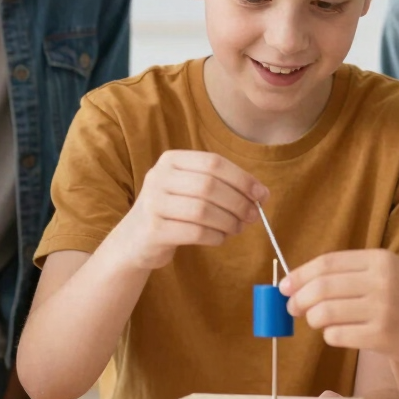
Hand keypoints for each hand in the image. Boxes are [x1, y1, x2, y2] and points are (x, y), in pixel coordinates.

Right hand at [116, 150, 268, 269]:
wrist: (136, 239)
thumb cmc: (174, 211)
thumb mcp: (191, 189)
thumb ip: (223, 186)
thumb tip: (262, 193)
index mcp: (171, 160)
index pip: (214, 163)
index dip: (242, 178)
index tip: (262, 194)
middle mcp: (158, 177)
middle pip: (209, 186)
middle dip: (238, 202)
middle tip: (253, 216)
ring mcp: (153, 204)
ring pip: (203, 210)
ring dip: (228, 221)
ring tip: (237, 228)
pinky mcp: (153, 231)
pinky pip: (194, 232)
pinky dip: (215, 236)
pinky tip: (220, 238)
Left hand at [280, 250, 398, 365]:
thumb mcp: (391, 273)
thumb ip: (353, 274)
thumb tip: (302, 282)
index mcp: (380, 259)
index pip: (326, 263)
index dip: (300, 274)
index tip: (285, 285)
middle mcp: (380, 281)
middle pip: (321, 287)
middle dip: (298, 298)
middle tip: (292, 307)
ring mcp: (382, 309)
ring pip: (324, 312)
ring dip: (313, 318)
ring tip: (317, 321)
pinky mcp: (382, 336)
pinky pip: (337, 335)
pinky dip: (329, 336)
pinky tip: (337, 334)